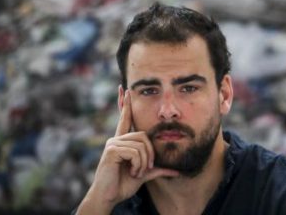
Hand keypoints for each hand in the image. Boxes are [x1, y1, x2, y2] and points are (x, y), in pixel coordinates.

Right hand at [78, 90, 178, 212]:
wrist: (109, 197)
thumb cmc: (123, 185)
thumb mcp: (144, 174)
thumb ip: (157, 168)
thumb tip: (176, 171)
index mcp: (123, 141)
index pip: (125, 118)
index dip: (126, 104)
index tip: (125, 89)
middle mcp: (116, 139)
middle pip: (144, 136)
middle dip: (150, 154)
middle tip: (146, 169)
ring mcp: (113, 143)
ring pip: (141, 144)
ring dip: (144, 162)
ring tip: (136, 172)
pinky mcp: (112, 150)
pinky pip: (135, 152)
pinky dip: (138, 164)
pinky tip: (131, 171)